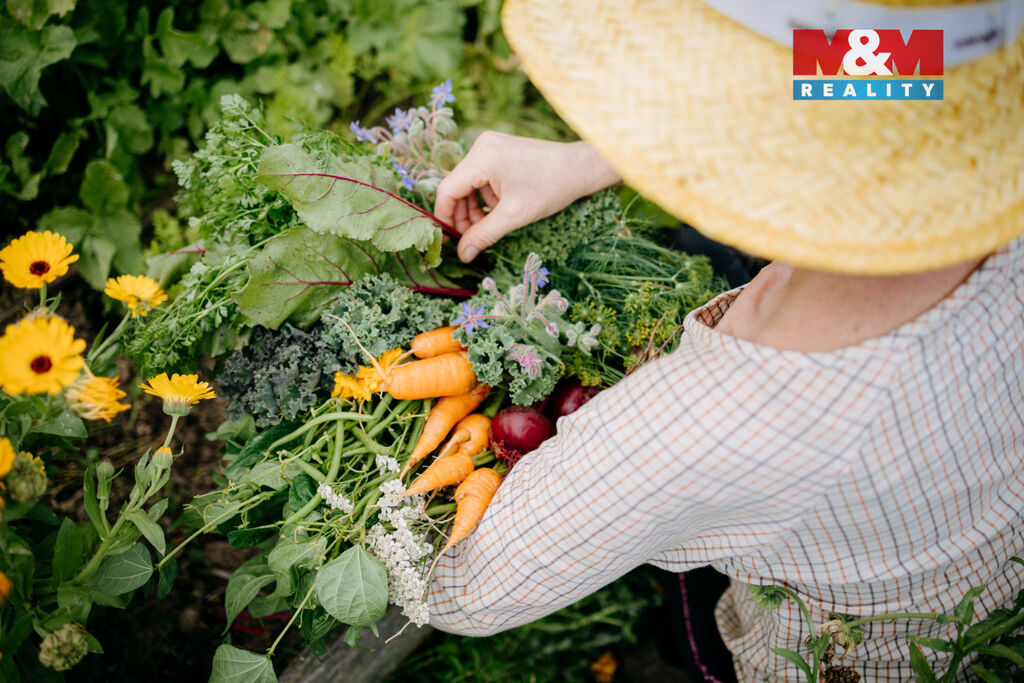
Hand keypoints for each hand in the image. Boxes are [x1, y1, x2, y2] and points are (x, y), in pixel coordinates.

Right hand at [434, 132, 620, 261]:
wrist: (579, 168)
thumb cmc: (551, 188)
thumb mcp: (514, 216)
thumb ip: (483, 235)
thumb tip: (463, 254)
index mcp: (483, 158)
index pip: (448, 190)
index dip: (444, 217)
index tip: (448, 240)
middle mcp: (482, 146)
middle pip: (457, 186)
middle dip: (461, 215)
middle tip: (470, 239)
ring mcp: (489, 145)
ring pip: (467, 183)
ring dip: (473, 208)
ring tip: (487, 226)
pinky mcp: (497, 149)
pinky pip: (479, 176)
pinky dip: (484, 196)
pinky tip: (498, 209)